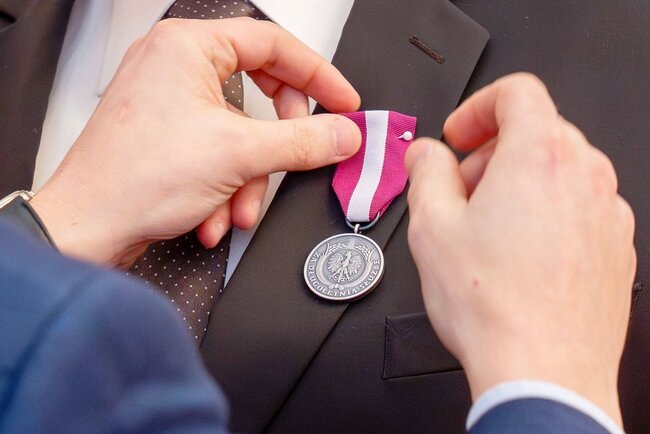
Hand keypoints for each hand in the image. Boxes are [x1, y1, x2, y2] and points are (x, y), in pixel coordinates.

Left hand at [30, 18, 360, 266]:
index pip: (274, 44)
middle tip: (301, 154)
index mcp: (188, 47)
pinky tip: (215, 215)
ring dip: (249, 178)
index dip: (318, 75)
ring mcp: (170, 102)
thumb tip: (342, 133)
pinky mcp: (168, 137)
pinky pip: (218, 152)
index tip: (343, 103)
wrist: (87, 229)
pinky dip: (226, 186)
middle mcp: (175, 67)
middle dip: (278, 141)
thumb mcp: (239, 155)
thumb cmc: (133, 180)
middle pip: (260, 90)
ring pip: (241, 132)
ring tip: (240, 208)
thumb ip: (303, 141)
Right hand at [405, 73, 635, 424]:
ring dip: (519, 184)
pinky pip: (578, 209)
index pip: (516, 92)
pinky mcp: (615, 247)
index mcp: (540, 156)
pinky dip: (547, 214)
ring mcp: (607, 213)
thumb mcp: (431, 226)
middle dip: (492, 153)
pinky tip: (517, 256)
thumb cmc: (493, 305)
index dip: (478, 107)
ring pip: (559, 171)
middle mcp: (585, 176)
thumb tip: (426, 155)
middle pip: (537, 132)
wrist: (544, 372)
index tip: (459, 137)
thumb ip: (425, 173)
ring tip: (487, 230)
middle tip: (461, 191)